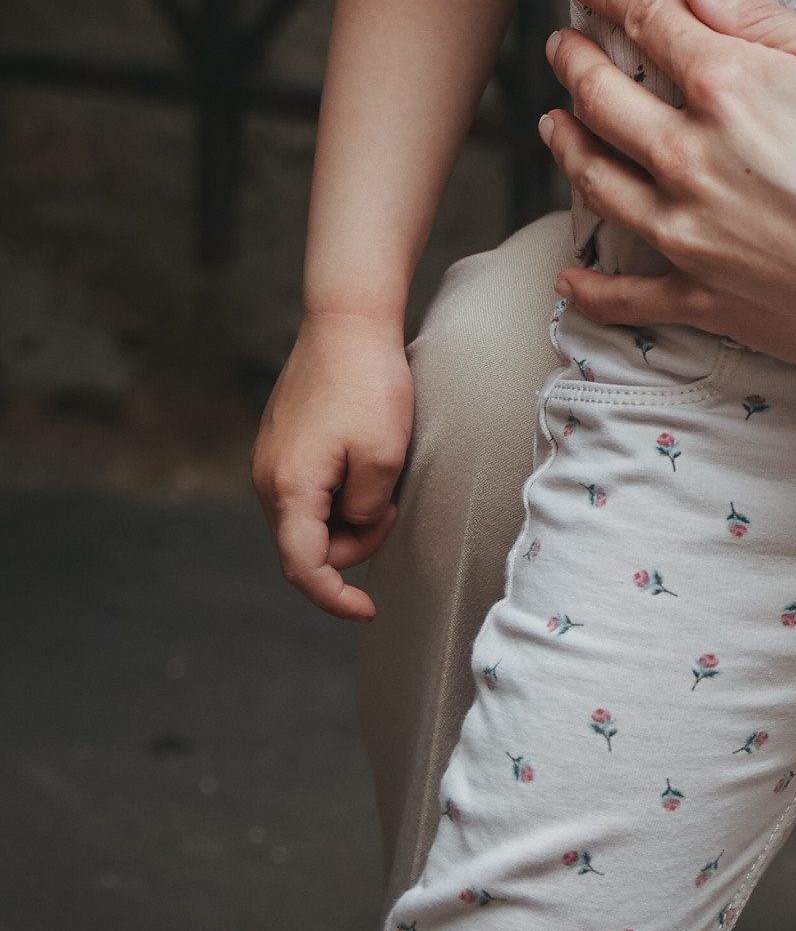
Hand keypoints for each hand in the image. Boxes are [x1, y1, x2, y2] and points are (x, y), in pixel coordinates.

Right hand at [250, 311, 413, 620]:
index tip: (367, 610)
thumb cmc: (369, 383)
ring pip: (308, 518)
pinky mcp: (281, 443)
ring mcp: (270, 459)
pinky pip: (307, 489)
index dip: (334, 598)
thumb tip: (353, 525)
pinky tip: (364, 462)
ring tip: (382, 476)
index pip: (302, 567)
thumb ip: (366, 510)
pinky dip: (337, 492)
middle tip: (392, 506)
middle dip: (353, 542)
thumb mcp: (383, 456)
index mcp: (290, 488)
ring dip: (348, 516)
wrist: (346, 320)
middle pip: (306, 545)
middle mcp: (268, 478)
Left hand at [546, 0, 795, 593]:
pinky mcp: (706, 300)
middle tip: (560, 44)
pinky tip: (571, 279)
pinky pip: (628, 296)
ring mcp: (689, 234)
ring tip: (556, 126)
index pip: (649, 23)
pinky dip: (592, 288)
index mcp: (728, 87)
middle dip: (575, 62)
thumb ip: (767, 25)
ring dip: (568, 148)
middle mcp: (688, 157)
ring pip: (599, 184)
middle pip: (604, 99)